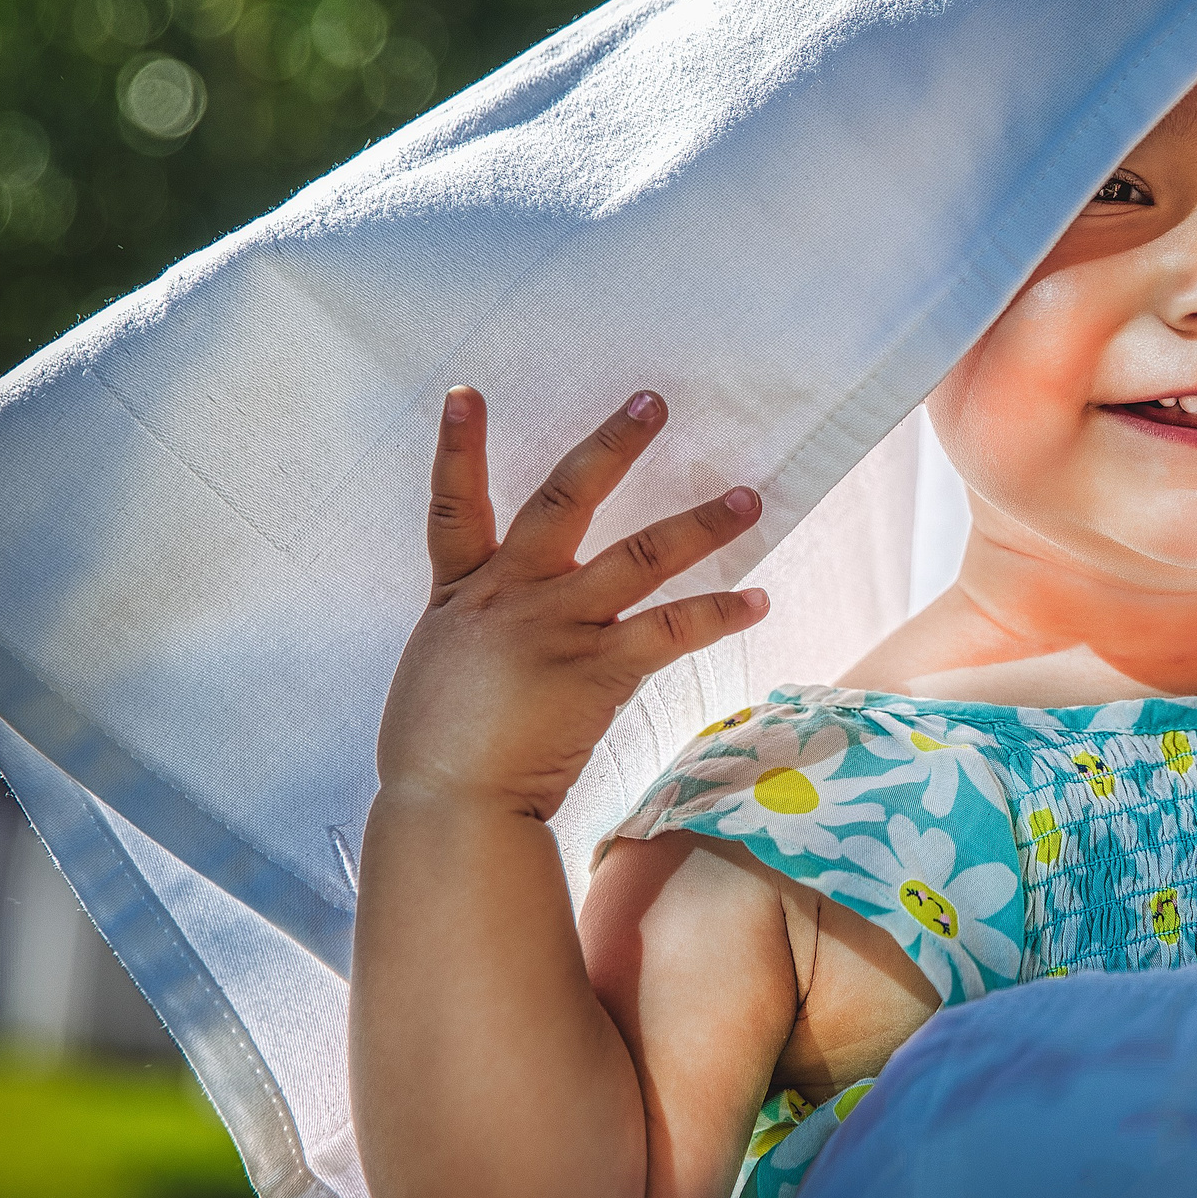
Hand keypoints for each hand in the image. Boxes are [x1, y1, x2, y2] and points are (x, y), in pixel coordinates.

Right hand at [375, 387, 768, 821]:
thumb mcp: (440, 670)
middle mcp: (512, 594)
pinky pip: (671, 631)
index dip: (459, 447)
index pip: (454, 504)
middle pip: (564, 499)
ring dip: (700, 525)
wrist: (447, 805)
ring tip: (749, 498)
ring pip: (639, 556)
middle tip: (654, 402)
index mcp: (464, 592)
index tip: (468, 392)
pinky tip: (759, 602)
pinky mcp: (596, 668)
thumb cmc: (437, 749)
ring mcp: (557, 627)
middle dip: (611, 447)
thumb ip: (475, 636)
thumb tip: (501, 636)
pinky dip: (719, 614)